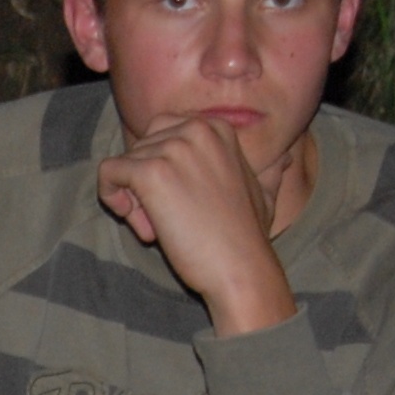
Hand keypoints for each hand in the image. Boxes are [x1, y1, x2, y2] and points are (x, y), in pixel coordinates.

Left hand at [92, 114, 297, 335]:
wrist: (241, 267)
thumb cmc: (248, 237)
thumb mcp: (264, 194)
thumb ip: (268, 172)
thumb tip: (285, 160)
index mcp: (216, 128)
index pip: (162, 133)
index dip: (163, 168)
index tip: (181, 202)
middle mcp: (195, 130)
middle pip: (141, 147)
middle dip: (145, 183)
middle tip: (167, 220)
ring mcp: (172, 148)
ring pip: (125, 164)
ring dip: (135, 201)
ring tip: (163, 229)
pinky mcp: (150, 173)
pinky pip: (108, 173)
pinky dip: (113, 199)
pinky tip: (142, 226)